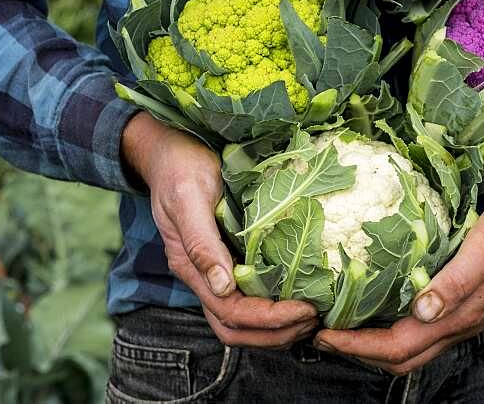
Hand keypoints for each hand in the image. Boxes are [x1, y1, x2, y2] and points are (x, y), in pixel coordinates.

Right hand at [121, 112, 317, 346]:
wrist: (168, 150)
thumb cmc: (178, 168)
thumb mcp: (188, 198)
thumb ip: (201, 243)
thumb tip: (223, 286)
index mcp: (191, 267)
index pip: (231, 312)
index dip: (269, 319)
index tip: (305, 310)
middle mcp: (202, 276)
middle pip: (236, 328)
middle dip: (276, 333)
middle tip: (315, 321)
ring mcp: (213, 271)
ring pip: (241, 321)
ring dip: (276, 328)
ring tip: (311, 318)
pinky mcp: (227, 259)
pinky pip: (248, 297)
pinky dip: (274, 309)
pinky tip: (300, 298)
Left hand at [314, 157, 483, 374]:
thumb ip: (458, 279)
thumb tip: (423, 311)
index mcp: (460, 314)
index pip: (399, 345)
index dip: (358, 346)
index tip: (322, 334)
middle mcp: (458, 325)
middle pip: (401, 357)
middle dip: (357, 352)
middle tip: (320, 332)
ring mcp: (463, 319)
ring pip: (411, 348)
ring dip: (373, 344)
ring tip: (341, 324)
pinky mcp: (465, 307)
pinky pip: (423, 332)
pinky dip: (392, 329)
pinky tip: (379, 307)